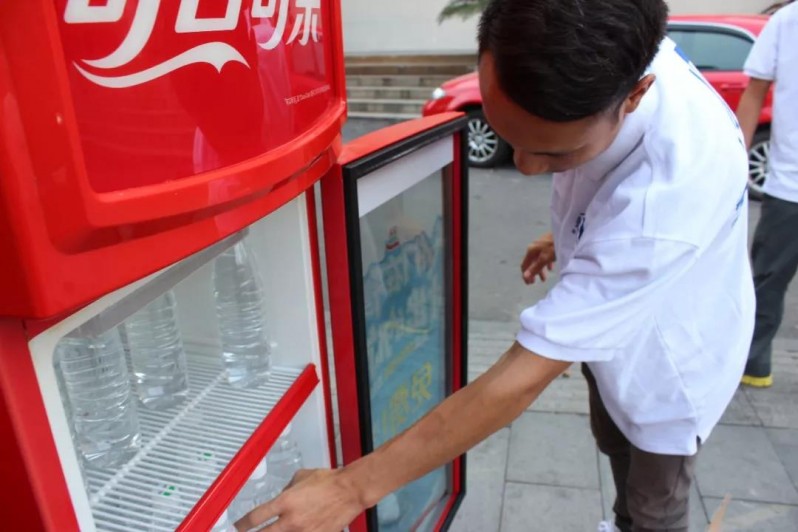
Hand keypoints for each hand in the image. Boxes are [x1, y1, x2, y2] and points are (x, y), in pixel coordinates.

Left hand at [235, 469, 363, 531]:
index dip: (242, 525)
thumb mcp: (300, 477)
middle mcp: (291, 521)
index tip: (238, 527)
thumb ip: (286, 489)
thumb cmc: (328, 480)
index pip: (255, 518)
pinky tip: (294, 531)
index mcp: (285, 502)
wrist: (350, 490)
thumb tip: (280, 497)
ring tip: (274, 531)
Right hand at [521, 233, 555, 283]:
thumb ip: (535, 268)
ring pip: (538, 260)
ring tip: (544, 278)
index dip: (525, 275)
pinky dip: (545, 263)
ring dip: (540, 270)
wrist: (565, 232)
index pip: (524, 265)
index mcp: (531, 251)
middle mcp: (534, 247)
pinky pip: (544, 256)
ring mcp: (541, 245)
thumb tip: (524, 276)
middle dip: (533, 273)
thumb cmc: (554, 246)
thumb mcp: (545, 259)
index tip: (529, 283)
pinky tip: (550, 267)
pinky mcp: (548, 243)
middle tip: (535, 282)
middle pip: (531, 263)